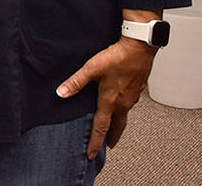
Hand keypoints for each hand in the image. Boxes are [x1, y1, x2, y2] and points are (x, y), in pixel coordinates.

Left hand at [56, 38, 156, 158]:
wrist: (139, 48)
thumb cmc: (117, 57)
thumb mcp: (92, 69)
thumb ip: (76, 82)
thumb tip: (61, 93)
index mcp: (111, 101)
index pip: (101, 127)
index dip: (95, 142)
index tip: (92, 154)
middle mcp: (124, 103)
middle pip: (117, 127)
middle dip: (111, 138)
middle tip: (107, 146)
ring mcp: (132, 98)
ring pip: (124, 116)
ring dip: (117, 125)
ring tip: (112, 128)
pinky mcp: (137, 90)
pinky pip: (129, 106)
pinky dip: (123, 112)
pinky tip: (119, 106)